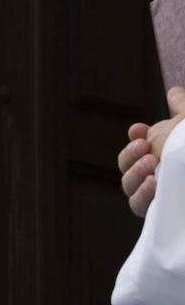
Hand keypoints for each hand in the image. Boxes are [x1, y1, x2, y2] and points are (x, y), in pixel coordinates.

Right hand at [119, 88, 184, 216]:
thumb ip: (182, 108)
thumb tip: (173, 91)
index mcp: (157, 160)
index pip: (134, 150)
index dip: (133, 141)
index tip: (141, 132)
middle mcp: (153, 178)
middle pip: (125, 168)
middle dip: (130, 154)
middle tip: (147, 147)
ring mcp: (155, 197)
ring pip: (128, 186)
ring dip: (134, 173)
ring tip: (152, 164)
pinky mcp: (160, 213)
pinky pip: (139, 206)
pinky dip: (142, 194)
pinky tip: (154, 184)